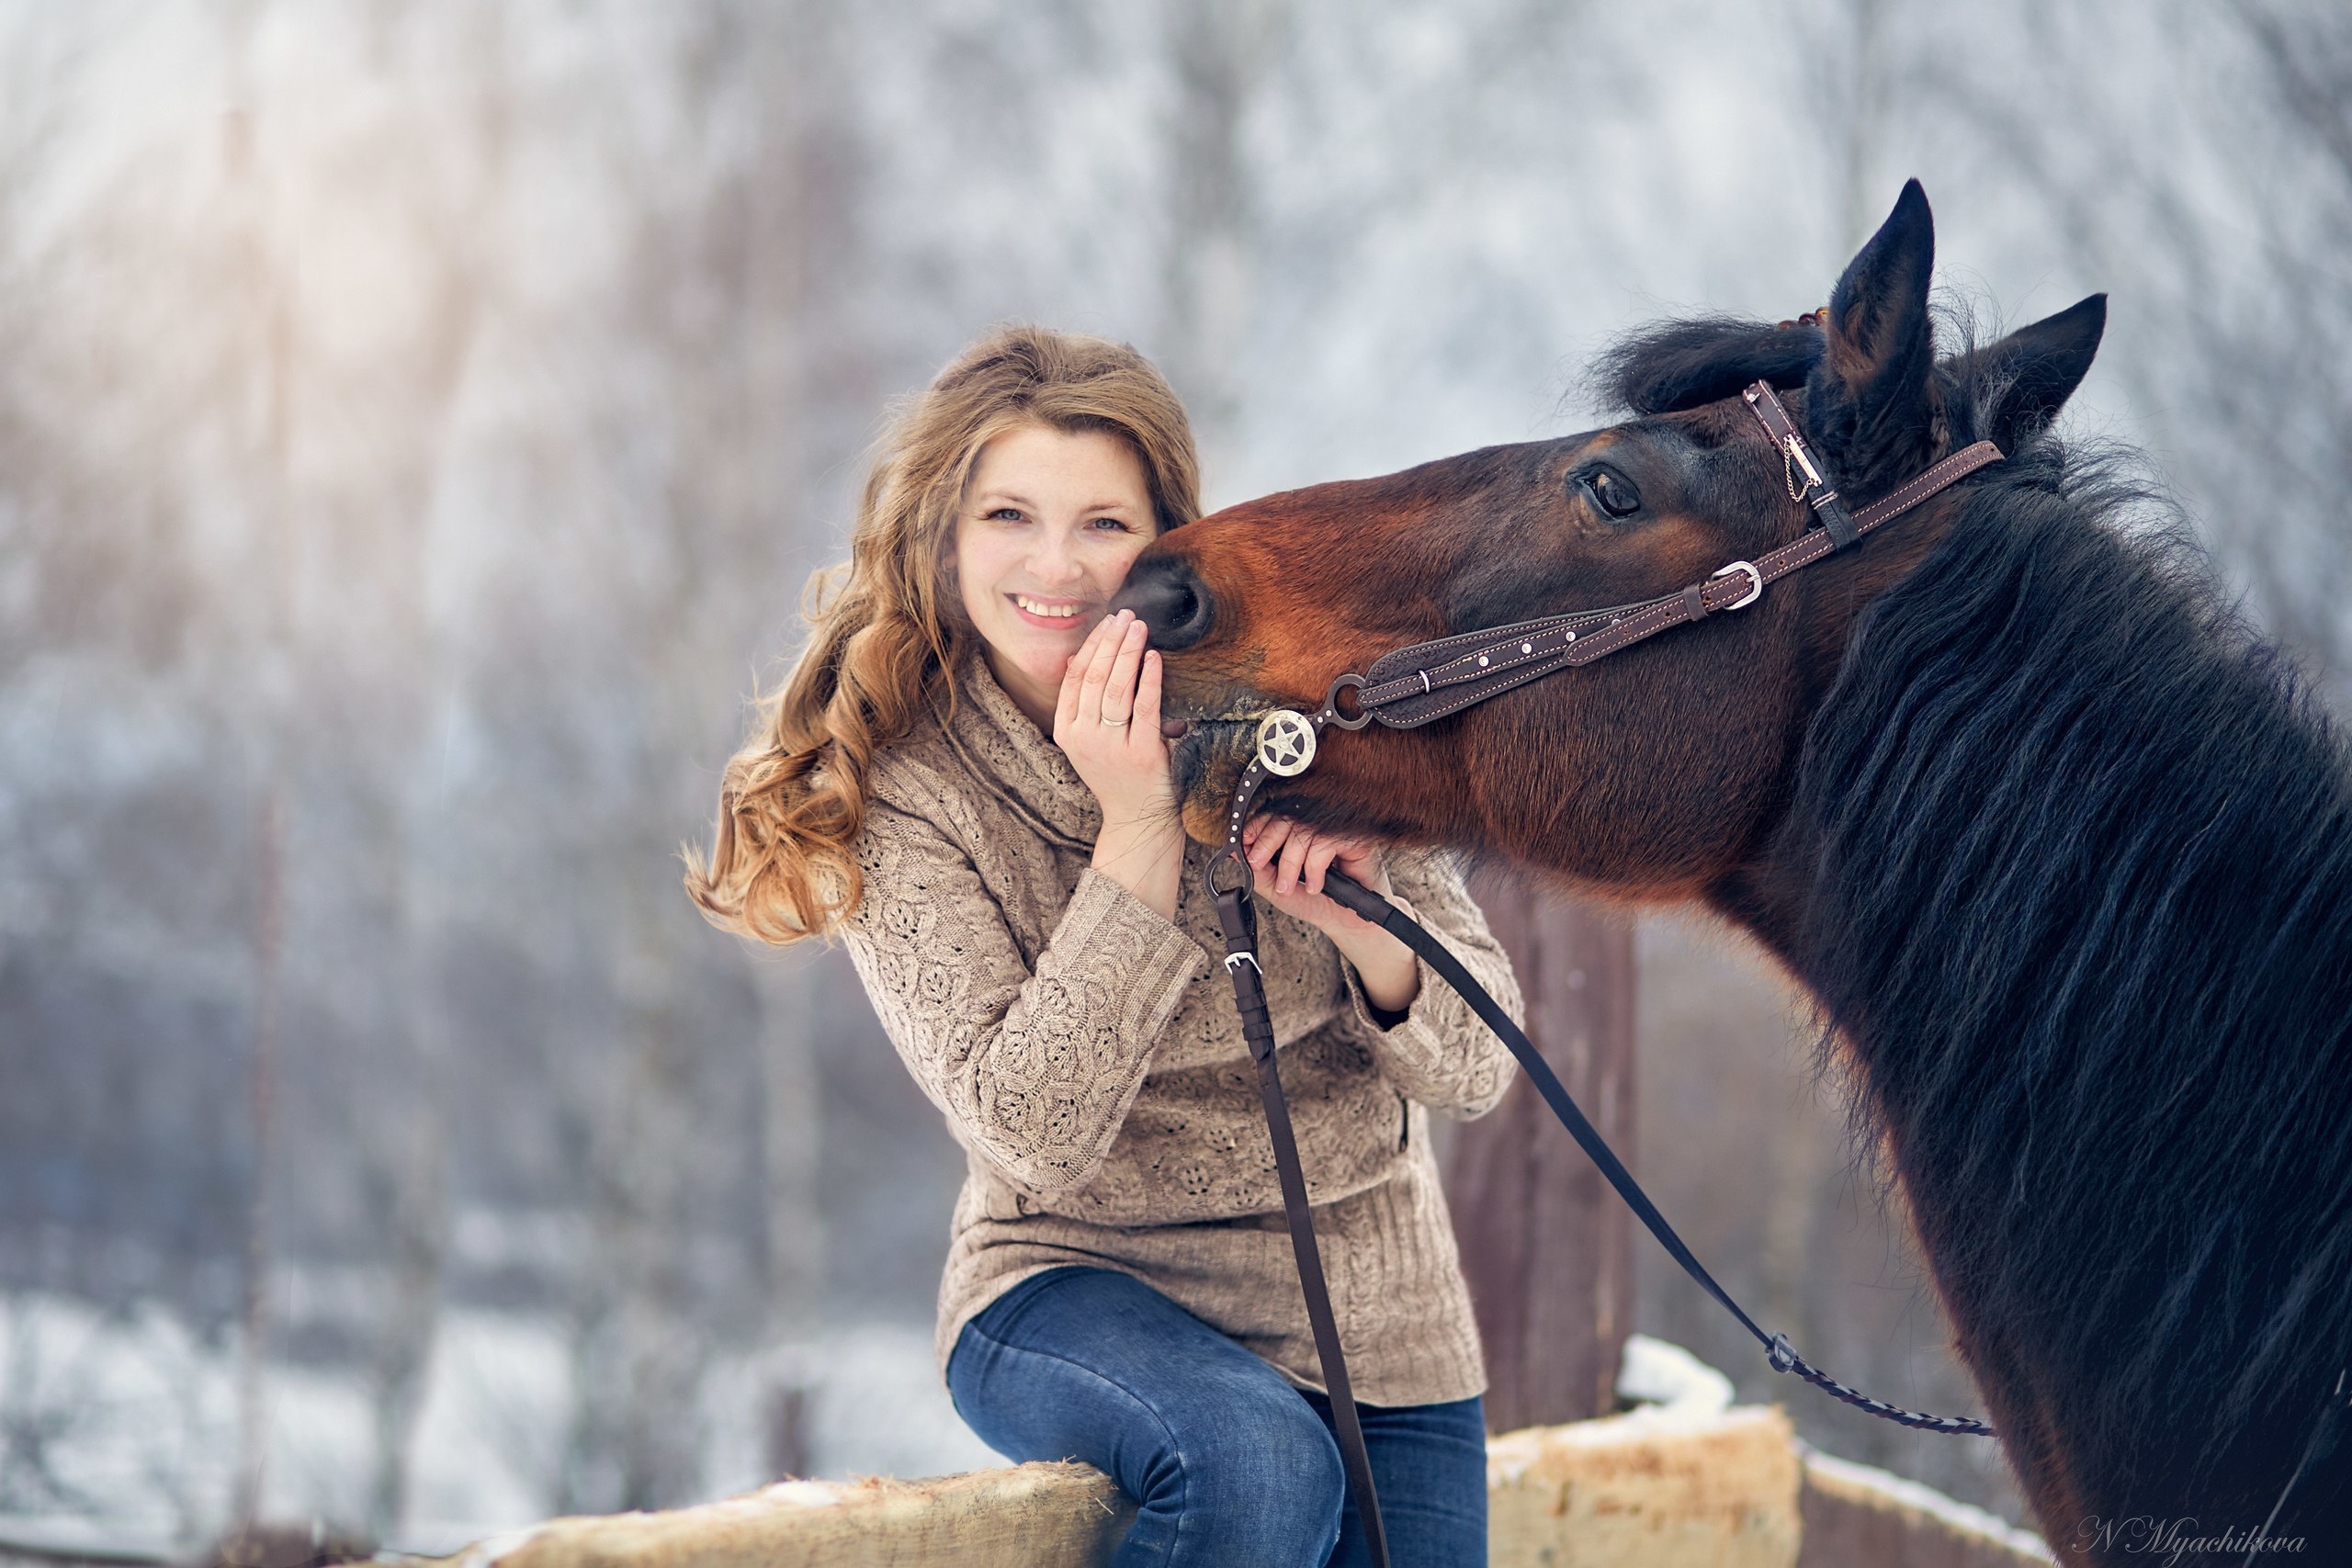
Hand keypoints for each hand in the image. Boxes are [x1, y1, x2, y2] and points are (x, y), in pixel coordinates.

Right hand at [1053, 611, 1173, 827]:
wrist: (1137, 818)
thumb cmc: (1117, 773)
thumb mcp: (1089, 740)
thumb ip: (1084, 704)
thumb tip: (1081, 658)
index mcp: (1067, 730)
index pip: (1075, 677)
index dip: (1092, 645)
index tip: (1108, 622)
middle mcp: (1083, 738)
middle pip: (1095, 677)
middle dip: (1111, 641)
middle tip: (1126, 616)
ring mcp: (1110, 747)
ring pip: (1116, 688)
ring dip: (1128, 652)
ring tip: (1139, 628)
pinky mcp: (1140, 754)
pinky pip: (1144, 707)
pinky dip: (1149, 678)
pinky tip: (1154, 658)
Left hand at [1243, 816, 1419, 1014]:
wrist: (1344, 920)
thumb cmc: (1314, 901)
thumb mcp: (1277, 889)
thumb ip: (1258, 871)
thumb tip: (1233, 851)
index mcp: (1295, 832)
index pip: (1272, 817)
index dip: (1255, 827)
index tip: (1242, 842)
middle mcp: (1314, 826)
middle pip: (1285, 819)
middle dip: (1266, 843)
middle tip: (1257, 863)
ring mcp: (1333, 830)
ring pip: (1303, 833)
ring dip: (1291, 864)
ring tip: (1290, 887)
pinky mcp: (1353, 839)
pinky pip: (1325, 843)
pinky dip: (1315, 869)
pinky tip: (1316, 886)